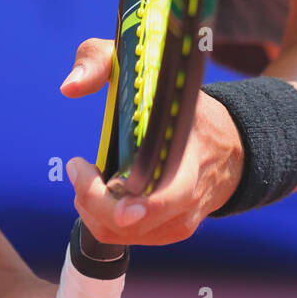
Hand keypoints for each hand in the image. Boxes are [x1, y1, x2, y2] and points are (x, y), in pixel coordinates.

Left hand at [60, 38, 244, 245]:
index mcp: (189, 156)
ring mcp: (178, 221)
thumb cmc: (181, 104)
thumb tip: (68, 88)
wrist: (228, 146)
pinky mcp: (167, 234)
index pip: (170, 195)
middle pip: (127, 221)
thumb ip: (102, 60)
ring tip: (89, 174)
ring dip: (90, 205)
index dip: (141, 206)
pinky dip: (99, 215)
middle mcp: (186, 198)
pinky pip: (120, 237)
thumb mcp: (149, 69)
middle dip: (92, 198)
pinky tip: (103, 189)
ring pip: (116, 232)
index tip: (113, 197)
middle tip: (79, 166)